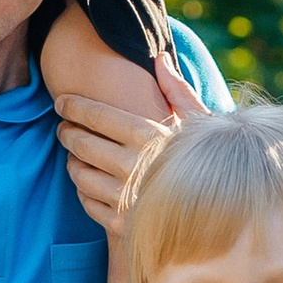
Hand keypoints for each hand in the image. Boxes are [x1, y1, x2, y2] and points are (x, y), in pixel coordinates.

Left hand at [53, 52, 206, 233]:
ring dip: (73, 164)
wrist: (220, 215)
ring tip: (76, 156)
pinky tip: (90, 184)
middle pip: (83, 145)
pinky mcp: (122, 225)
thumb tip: (160, 58)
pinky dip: (84, 192)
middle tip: (63, 129)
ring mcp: (126, 199)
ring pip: (80, 176)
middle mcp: (134, 167)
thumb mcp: (200, 124)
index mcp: (150, 137)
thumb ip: (177, 90)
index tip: (61, 102)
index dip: (75, 107)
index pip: (98, 116)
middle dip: (68, 134)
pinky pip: (88, 203)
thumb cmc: (209, 162)